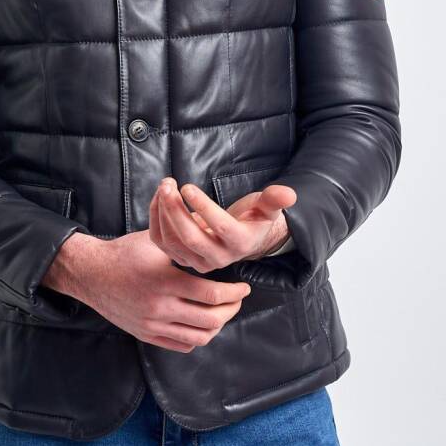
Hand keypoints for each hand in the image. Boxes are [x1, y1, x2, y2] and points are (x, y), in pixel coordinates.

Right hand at [52, 230, 253, 352]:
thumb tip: (211, 226)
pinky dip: (198, 337)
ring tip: (223, 312)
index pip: (212, 295)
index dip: (235, 293)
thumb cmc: (123, 252)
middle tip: (237, 298)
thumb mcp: (154, 240)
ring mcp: (153, 324)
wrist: (90, 273)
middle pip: (210, 319)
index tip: (243, 287)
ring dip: (217, 326)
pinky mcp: (146, 334)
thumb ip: (183, 238)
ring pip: (198, 337)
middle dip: (231, 309)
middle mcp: (160, 307)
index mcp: (165, 281)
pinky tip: (202, 324)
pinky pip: (181, 345)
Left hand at [148, 177, 296, 271]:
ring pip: (172, 240)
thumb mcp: (267, 208)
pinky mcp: (182, 258)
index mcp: (240, 242)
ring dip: (163, 212)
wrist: (240, 240)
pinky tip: (159, 198)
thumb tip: (288, 193)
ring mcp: (198, 261)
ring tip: (165, 186)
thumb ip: (275, 200)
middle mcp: (218, 257)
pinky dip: (156, 218)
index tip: (188, 186)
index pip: (220, 226)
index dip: (203, 207)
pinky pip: (162, 241)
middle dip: (175, 210)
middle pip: (191, 237)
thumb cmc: (253, 219)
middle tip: (168, 184)